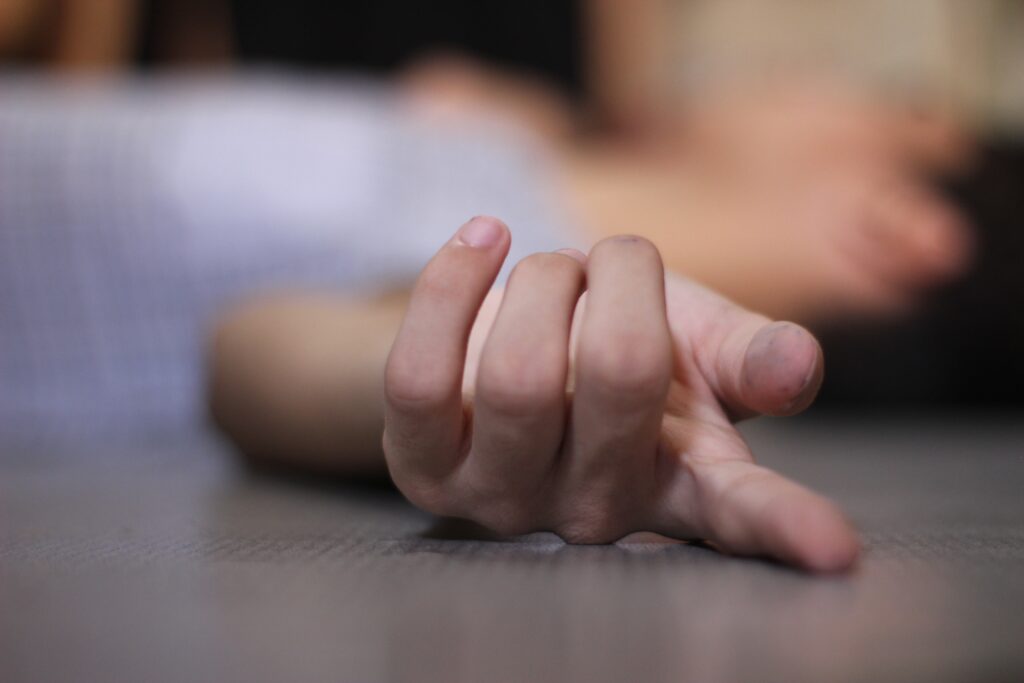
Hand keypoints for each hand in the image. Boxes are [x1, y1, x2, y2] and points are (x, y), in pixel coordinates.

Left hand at [383, 216, 859, 571]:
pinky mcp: (422, 468)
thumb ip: (749, 355)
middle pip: (620, 371)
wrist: (511, 337)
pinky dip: (452, 281)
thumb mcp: (697, 345)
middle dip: (620, 275)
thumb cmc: (618, 344)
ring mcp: (503, 497)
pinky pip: (419, 373)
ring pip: (518, 374)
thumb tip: (795, 365)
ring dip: (542, 280)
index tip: (836, 549)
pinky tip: (483, 241)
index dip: (788, 525)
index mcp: (683, 480)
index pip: (740, 512)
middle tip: (613, 262)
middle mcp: (597, 507)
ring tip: (549, 277)